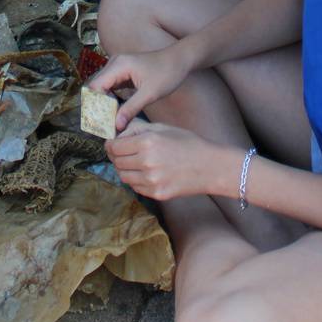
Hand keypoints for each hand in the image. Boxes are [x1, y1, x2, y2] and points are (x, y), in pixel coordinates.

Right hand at [90, 45, 194, 130]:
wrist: (180, 60)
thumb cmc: (167, 73)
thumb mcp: (150, 94)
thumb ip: (131, 109)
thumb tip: (116, 125)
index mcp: (119, 65)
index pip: (96, 86)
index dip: (95, 105)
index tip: (99, 122)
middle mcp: (115, 63)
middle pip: (96, 87)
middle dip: (98, 106)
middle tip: (102, 125)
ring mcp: (118, 66)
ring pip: (103, 87)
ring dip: (104, 103)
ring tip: (107, 122)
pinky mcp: (123, 71)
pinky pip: (111, 86)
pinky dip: (111, 99)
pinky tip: (115, 112)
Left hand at [105, 120, 234, 201]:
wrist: (211, 167)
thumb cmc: (188, 143)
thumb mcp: (163, 128)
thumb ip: (138, 129)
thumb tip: (118, 133)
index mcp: (147, 142)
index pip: (114, 146)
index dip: (110, 144)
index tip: (111, 144)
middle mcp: (147, 162)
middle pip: (116, 162)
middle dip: (116, 156)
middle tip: (122, 153)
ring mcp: (151, 180)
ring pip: (123, 176)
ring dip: (125, 169)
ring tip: (135, 163)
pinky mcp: (157, 193)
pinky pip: (135, 187)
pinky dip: (136, 180)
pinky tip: (146, 173)